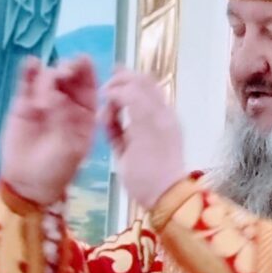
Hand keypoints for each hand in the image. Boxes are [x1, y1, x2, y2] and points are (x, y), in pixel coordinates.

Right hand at [0, 54, 99, 205]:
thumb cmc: (56, 170)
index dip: (87, 70)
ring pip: (48, 75)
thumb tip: (54, 95)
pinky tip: (30, 64)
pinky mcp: (23, 102)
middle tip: (63, 74)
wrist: (28, 184)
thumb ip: (65, 120)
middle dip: (68, 67)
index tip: (82, 62)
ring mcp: (44, 99)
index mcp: (85, 111)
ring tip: (42, 98)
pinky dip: (29, 70)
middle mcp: (67, 101)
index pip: (89, 84)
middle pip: (70, 74)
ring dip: (48, 75)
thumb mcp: (70, 148)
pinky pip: (27, 81)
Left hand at [99, 67, 189, 215]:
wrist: (167, 195)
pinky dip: (116, 94)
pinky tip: (106, 99)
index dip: (131, 82)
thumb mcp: (130, 152)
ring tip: (104, 92)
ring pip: (139, 83)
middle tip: (106, 86)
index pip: (150, 91)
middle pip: (146, 81)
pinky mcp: (149, 120)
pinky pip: (130, 96)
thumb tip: (108, 118)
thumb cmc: (150, 182)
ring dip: (118, 84)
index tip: (114, 83)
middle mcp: (165, 114)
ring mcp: (159, 115)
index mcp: (164, 122)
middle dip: (123, 78)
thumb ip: (120, 133)